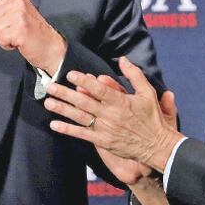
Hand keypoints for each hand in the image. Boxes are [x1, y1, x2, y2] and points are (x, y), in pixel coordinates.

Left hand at [0, 0, 65, 73]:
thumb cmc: (35, 33)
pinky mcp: (19, 30)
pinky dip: (7, 45)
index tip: (11, 25)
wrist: (51, 48)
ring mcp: (19, 16)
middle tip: (14, 32)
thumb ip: (4, 9)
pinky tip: (18, 42)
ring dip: (3, 38)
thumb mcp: (20, 13)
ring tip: (17, 36)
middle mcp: (18, 3)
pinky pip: (0, 39)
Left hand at [44, 57, 181, 172]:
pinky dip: (68, 129)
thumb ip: (134, 75)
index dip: (84, 81)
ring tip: (48, 102)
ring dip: (62, 109)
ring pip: (80, 117)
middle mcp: (111, 115)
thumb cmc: (153, 118)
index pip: (99, 90)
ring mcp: (105, 129)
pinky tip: (55, 124)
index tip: (70, 74)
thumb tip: (123, 59)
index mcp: (121, 102)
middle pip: (84, 102)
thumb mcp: (148, 93)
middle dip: (66, 93)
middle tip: (50, 86)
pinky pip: (82, 134)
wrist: (157, 146)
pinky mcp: (103, 141)